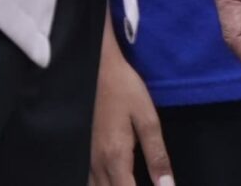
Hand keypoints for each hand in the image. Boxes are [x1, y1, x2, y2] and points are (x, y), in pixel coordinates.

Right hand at [90, 26, 173, 185]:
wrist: (97, 66)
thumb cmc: (124, 89)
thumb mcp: (147, 119)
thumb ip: (157, 155)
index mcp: (116, 158)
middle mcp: (97, 164)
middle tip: (145, 182)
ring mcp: (87, 159)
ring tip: (130, 181)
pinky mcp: (83, 152)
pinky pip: (90, 180)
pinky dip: (103, 184)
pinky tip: (115, 179)